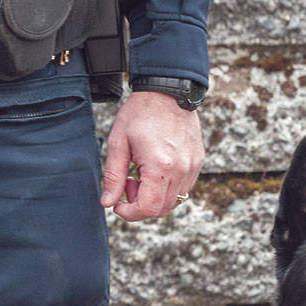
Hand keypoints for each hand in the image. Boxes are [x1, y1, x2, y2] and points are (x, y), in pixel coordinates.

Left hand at [99, 90, 203, 221]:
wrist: (167, 92)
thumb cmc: (139, 114)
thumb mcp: (118, 143)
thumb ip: (113, 176)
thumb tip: (108, 203)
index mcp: (160, 166)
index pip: (149, 208)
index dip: (130, 213)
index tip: (118, 205)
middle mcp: (181, 169)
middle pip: (162, 209)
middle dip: (140, 205)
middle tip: (128, 183)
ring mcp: (192, 166)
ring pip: (175, 201)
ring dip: (154, 197)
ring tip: (141, 174)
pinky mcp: (197, 161)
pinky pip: (183, 188)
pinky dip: (167, 188)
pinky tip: (155, 169)